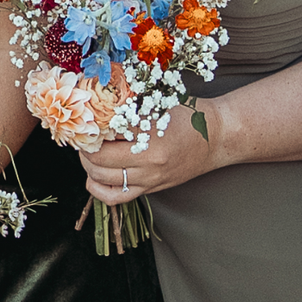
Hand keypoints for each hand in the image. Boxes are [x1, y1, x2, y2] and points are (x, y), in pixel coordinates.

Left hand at [75, 100, 222, 203]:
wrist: (218, 138)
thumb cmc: (190, 116)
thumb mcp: (159, 104)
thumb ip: (130, 107)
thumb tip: (97, 104)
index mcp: (151, 138)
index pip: (105, 137)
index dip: (90, 130)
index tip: (85, 122)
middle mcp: (149, 163)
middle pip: (99, 161)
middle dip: (85, 148)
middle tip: (84, 136)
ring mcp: (150, 180)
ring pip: (103, 181)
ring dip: (89, 166)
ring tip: (88, 153)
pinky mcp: (152, 189)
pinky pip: (117, 197)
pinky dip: (99, 189)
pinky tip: (95, 176)